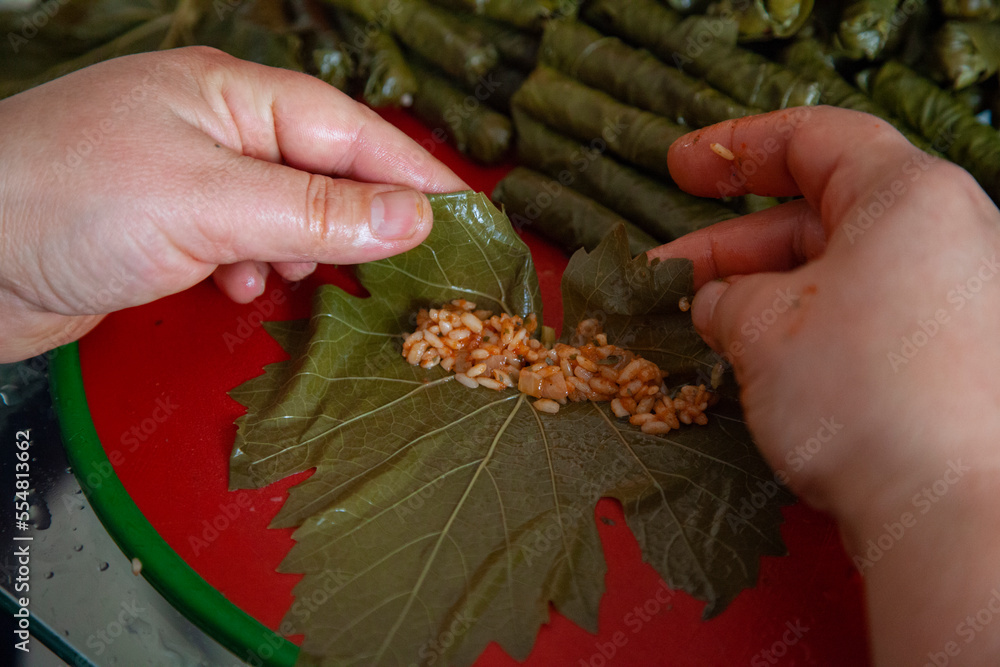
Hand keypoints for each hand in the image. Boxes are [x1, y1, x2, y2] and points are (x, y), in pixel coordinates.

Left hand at [0, 47, 465, 361]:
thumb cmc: (65, 201)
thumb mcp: (209, 203)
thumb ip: (317, 212)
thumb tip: (412, 219)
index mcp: (232, 96)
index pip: (350, 131)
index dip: (413, 174)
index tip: (466, 217)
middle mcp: (215, 130)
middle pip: (322, 170)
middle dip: (359, 219)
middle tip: (405, 265)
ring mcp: (189, 177)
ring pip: (286, 212)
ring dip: (303, 249)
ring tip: (297, 275)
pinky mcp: (167, 228)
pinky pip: (243, 243)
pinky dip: (255, 268)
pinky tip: (239, 287)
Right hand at [651, 106, 999, 664]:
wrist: (956, 510)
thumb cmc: (862, 391)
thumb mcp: (761, 326)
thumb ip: (725, 295)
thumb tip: (717, 301)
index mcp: (909, 196)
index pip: (813, 140)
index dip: (734, 147)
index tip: (679, 166)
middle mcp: (948, 235)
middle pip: (820, 215)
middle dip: (731, 243)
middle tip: (664, 271)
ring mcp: (958, 300)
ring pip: (839, 273)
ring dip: (761, 292)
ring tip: (697, 323)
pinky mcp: (955, 359)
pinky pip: (866, 319)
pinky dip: (804, 329)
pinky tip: (753, 361)